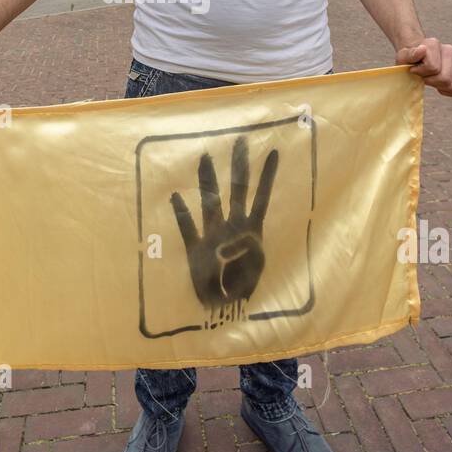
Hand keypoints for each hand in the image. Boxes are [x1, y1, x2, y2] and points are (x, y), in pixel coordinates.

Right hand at [170, 136, 278, 326]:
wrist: (225, 311)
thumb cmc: (243, 290)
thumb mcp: (254, 269)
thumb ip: (247, 251)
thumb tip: (233, 238)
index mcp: (251, 230)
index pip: (261, 197)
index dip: (268, 176)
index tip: (276, 151)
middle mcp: (232, 226)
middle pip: (236, 190)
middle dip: (238, 166)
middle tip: (240, 140)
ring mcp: (213, 235)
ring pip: (210, 202)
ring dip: (207, 181)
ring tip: (204, 157)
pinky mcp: (195, 249)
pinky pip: (187, 229)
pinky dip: (182, 214)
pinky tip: (175, 196)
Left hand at [395, 37, 451, 97]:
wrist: (417, 57)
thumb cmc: (409, 59)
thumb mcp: (403, 56)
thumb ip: (410, 54)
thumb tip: (422, 49)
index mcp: (433, 44)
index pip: (433, 68)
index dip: (421, 73)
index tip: (413, 69)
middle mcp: (449, 50)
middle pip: (445, 78)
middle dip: (431, 81)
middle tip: (423, 76)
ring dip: (439, 86)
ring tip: (431, 78)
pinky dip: (446, 91)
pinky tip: (438, 84)